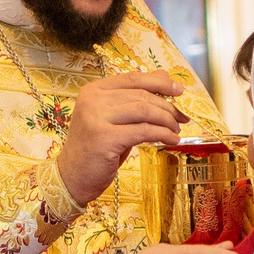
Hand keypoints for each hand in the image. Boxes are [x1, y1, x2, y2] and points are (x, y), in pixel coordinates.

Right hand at [56, 72, 186, 208]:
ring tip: (176, 130)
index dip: (160, 83)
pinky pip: (143, 131)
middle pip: (141, 95)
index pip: (133, 79)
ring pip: (144, 111)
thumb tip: (163, 77)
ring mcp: (96, 118)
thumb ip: (134, 98)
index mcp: (93, 90)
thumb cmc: (95, 148)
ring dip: (166, 121)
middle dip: (167, 106)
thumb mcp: (113, 118)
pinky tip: (171, 140)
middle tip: (182, 118)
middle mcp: (92, 100)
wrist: (72, 177)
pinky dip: (162, 134)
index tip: (179, 91)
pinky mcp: (105, 138)